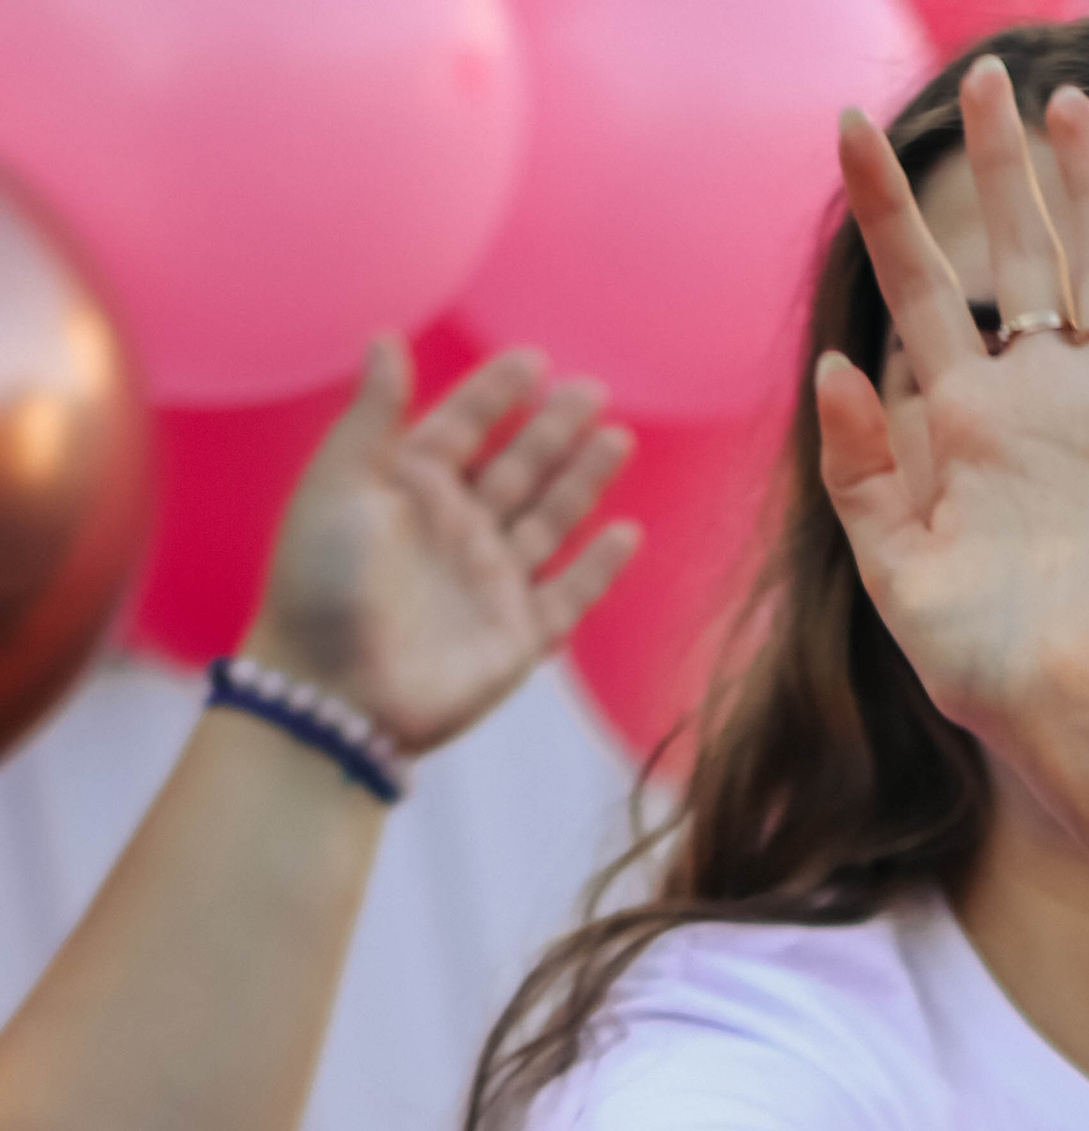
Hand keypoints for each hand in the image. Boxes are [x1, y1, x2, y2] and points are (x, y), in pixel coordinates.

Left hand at [246, 340, 638, 754]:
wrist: (334, 693)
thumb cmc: (319, 584)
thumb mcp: (338, 484)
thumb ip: (373, 415)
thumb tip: (387, 337)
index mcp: (409, 489)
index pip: (462, 426)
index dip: (497, 393)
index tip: (534, 359)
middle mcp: (455, 531)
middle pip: (517, 467)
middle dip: (554, 428)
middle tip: (592, 388)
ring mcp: (489, 583)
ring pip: (549, 520)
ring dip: (583, 480)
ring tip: (617, 438)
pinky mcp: (517, 636)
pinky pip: (569, 594)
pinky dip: (598, 567)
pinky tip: (627, 532)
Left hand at [818, 67, 1088, 841]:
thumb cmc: (992, 673)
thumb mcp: (898, 581)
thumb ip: (862, 479)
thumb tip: (836, 365)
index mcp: (961, 425)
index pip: (915, 286)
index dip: (883, 204)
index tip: (848, 124)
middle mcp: (1033, 401)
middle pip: (1013, 251)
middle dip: (995, 162)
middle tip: (984, 72)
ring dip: (1080, 184)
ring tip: (1063, 99)